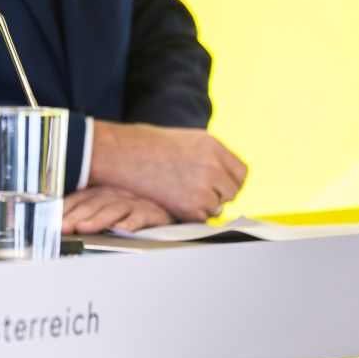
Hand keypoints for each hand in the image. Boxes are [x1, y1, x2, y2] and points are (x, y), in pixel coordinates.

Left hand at [61, 185, 171, 234]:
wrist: (168, 212)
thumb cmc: (132, 214)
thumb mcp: (108, 211)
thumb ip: (87, 215)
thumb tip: (62, 226)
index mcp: (103, 192)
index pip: (80, 198)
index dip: (65, 209)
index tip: (53, 222)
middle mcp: (117, 194)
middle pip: (93, 204)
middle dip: (76, 216)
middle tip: (64, 227)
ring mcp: (135, 202)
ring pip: (113, 209)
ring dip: (98, 219)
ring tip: (85, 228)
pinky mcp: (153, 213)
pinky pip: (140, 217)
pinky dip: (130, 223)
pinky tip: (120, 231)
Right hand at [89, 120, 246, 222]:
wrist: (118, 152)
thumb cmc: (144, 145)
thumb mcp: (185, 140)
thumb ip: (208, 156)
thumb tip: (221, 177)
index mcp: (213, 145)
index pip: (240, 173)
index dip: (228, 181)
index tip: (216, 185)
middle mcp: (214, 165)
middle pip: (231, 191)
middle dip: (216, 194)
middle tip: (192, 191)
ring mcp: (204, 186)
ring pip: (216, 206)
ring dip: (201, 205)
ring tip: (176, 192)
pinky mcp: (190, 205)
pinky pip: (200, 217)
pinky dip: (187, 214)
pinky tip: (170, 200)